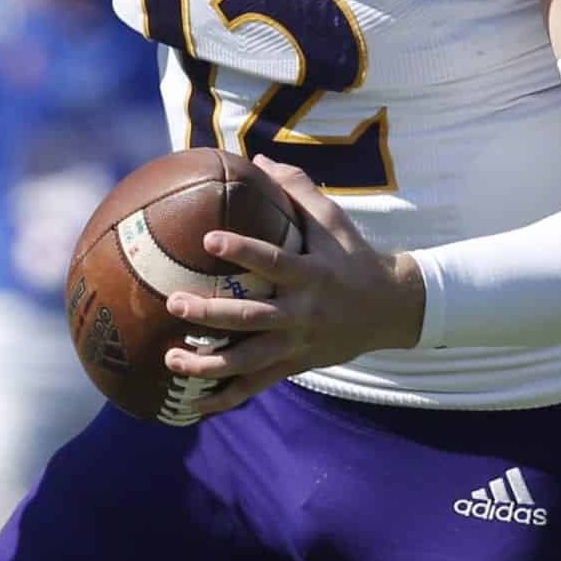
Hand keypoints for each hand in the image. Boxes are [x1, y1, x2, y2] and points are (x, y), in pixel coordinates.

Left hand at [159, 155, 424, 417]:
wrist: (390, 308)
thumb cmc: (353, 254)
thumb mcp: (332, 219)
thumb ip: (296, 189)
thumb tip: (256, 158)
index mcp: (312, 273)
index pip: (274, 261)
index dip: (243, 251)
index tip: (208, 239)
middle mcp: (303, 312)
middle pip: (252, 318)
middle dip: (211, 315)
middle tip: (174, 304)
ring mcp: (298, 343)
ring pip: (249, 360)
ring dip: (208, 363)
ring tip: (170, 359)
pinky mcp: (296, 365)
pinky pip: (257, 385)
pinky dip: (226, 397)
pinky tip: (193, 402)